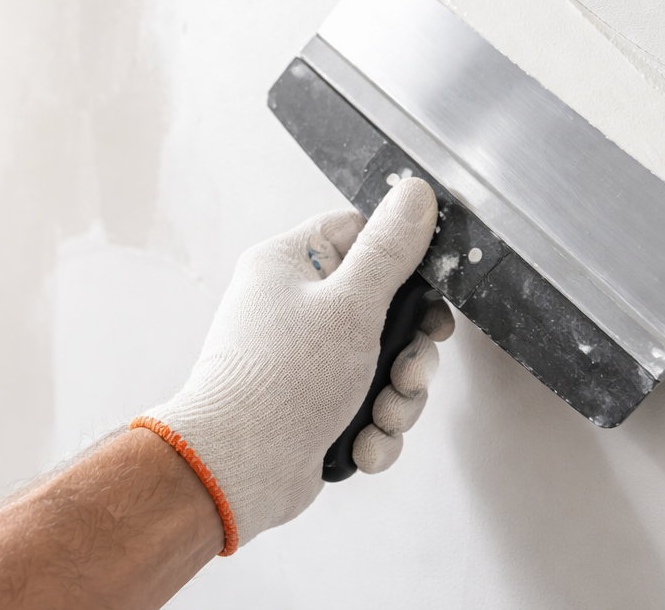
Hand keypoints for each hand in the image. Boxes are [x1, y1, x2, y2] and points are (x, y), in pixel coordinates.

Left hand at [134, 178, 454, 554]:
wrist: (235, 470)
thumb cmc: (278, 382)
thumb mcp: (350, 305)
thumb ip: (389, 250)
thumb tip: (415, 193)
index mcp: (290, 266)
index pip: (361, 236)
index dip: (404, 265)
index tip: (429, 298)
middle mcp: (294, 309)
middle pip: (385, 311)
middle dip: (409, 353)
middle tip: (407, 374)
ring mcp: (303, 362)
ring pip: (383, 366)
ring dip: (397, 398)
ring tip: (381, 418)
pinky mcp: (313, 408)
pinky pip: (366, 408)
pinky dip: (373, 430)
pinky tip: (361, 445)